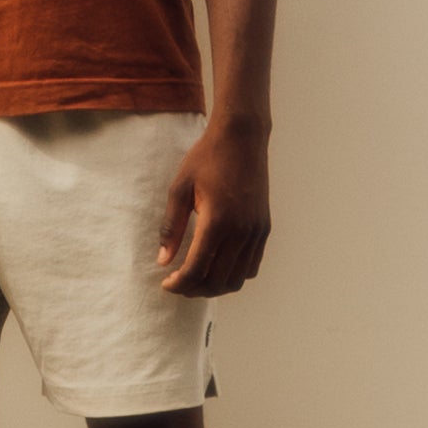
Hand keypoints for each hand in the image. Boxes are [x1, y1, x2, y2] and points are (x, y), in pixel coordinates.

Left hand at [157, 118, 271, 297]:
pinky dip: (233, 274)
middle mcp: (241, 231)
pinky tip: (217, 266)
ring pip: (237, 279)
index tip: (166, 284)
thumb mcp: (180, 189)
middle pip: (218, 281)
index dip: (179, 284)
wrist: (242, 138)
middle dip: (194, 289)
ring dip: (215, 286)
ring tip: (196, 278)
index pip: (197, 269)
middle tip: (178, 283)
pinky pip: (251, 266)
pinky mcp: (264, 228)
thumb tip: (163, 261)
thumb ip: (171, 228)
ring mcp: (256, 231)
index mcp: (217, 221)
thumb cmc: (206, 158)